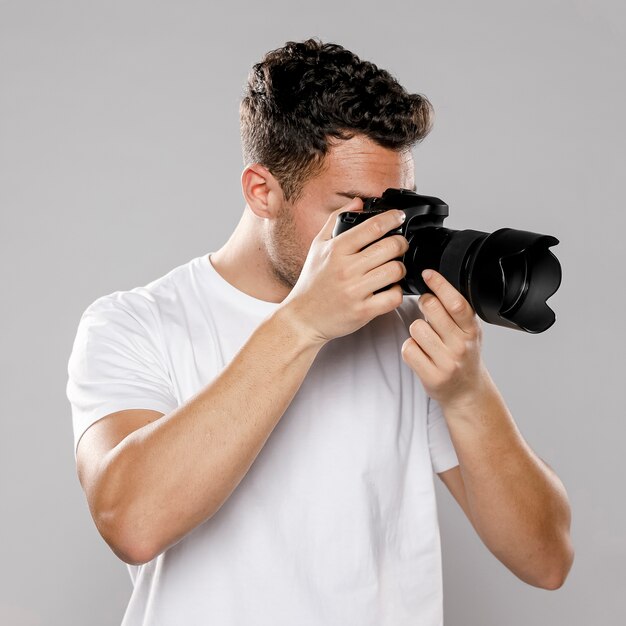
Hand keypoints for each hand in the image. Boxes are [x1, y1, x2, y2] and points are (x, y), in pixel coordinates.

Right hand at [281, 199, 409, 345]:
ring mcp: (355, 291)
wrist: (303, 318)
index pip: (373, 227)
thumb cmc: (312, 283)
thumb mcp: (318, 246)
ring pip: (395, 271)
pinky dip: (397, 292)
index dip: (392, 218)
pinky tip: (390, 289)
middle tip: (399, 246)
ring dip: (400, 268)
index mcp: (336, 250)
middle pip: (391, 247)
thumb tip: (357, 202)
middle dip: (401, 244)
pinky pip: (393, 297)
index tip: (399, 217)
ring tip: (393, 268)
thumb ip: (336, 220)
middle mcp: (346, 269)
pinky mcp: (363, 311)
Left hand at [401, 269, 488, 408]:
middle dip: (424, 303)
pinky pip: (408, 349)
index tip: (428, 273)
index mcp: (471, 330)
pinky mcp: (432, 376)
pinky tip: (420, 354)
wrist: (467, 393)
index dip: (440, 284)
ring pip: (416, 328)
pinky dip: (410, 348)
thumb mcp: (468, 333)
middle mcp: (461, 345)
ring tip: (426, 339)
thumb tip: (435, 286)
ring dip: (416, 330)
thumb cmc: (464, 358)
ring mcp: (447, 362)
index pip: (456, 302)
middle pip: (432, 308)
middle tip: (426, 309)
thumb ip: (456, 314)